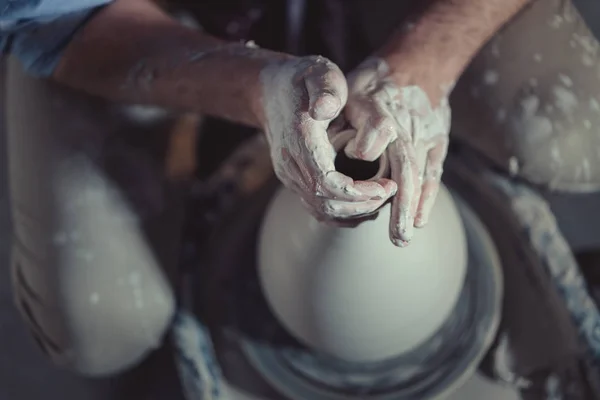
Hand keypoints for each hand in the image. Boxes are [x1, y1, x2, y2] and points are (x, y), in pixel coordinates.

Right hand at [260, 56, 395, 221]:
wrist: (268, 91)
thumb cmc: (302, 79)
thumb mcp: (319, 73)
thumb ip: (326, 89)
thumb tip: (324, 109)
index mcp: (300, 140)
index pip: (327, 183)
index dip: (358, 192)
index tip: (386, 185)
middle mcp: (290, 164)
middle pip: (326, 202)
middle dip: (362, 204)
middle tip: (391, 191)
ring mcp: (289, 175)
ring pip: (321, 209)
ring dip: (354, 210)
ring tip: (381, 197)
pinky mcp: (293, 180)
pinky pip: (316, 207)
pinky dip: (342, 212)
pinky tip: (363, 203)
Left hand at [345, 57, 451, 245]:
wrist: (419, 63)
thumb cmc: (375, 82)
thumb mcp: (352, 88)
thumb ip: (340, 112)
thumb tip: (342, 145)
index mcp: (384, 110)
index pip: (380, 132)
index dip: (367, 149)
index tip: (355, 161)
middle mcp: (408, 126)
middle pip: (406, 168)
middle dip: (400, 204)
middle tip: (396, 237)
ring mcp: (426, 136)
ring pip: (420, 177)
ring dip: (413, 208)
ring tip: (403, 236)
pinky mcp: (437, 142)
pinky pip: (432, 174)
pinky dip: (426, 198)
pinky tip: (418, 220)